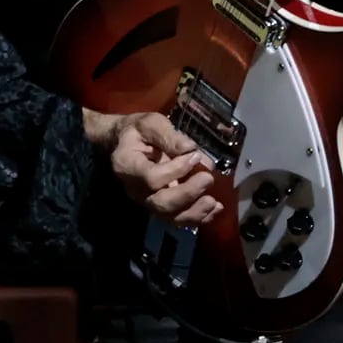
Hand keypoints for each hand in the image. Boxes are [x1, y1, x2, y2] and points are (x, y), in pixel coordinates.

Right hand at [95, 110, 221, 227]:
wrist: (128, 142)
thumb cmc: (139, 131)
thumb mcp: (151, 123)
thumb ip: (169, 136)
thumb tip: (191, 150)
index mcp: (127, 165)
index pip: (151, 178)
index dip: (175, 170)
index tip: (195, 156)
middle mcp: (134, 189)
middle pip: (160, 203)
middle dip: (187, 194)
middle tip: (208, 178)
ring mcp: (147, 201)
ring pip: (170, 216)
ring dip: (195, 212)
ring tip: (214, 202)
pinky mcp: (160, 207)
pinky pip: (178, 219)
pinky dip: (199, 216)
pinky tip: (215, 208)